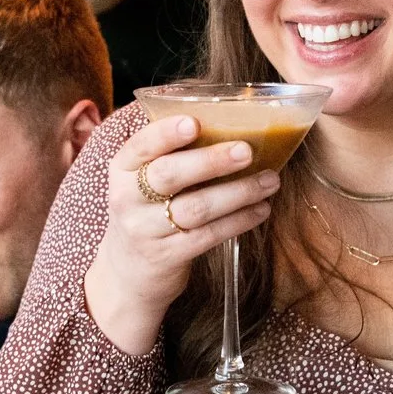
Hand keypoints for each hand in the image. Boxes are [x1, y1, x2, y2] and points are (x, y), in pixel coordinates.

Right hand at [82, 113, 278, 357]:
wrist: (127, 271)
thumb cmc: (148, 211)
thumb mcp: (144, 181)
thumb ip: (173, 155)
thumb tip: (235, 122)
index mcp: (122, 169)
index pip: (140, 146)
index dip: (166, 133)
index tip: (194, 122)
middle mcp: (127, 198)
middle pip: (169, 175)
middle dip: (211, 161)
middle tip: (247, 151)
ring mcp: (145, 230)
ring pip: (196, 208)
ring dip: (238, 192)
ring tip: (270, 180)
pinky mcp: (167, 257)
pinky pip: (208, 236)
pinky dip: (239, 220)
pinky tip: (261, 209)